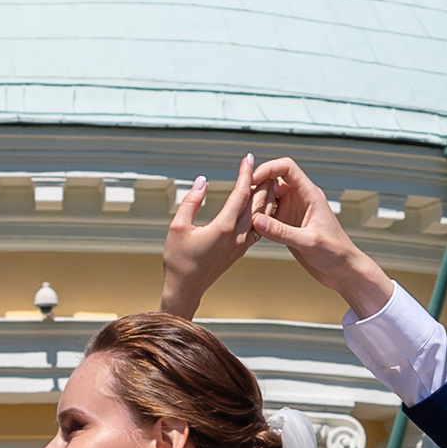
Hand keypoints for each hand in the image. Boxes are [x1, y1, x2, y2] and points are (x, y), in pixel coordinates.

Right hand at [160, 156, 260, 317]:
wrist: (186, 289)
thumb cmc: (178, 260)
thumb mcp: (178, 227)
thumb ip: (191, 202)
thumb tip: (202, 181)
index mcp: (224, 227)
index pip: (241, 194)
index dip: (245, 174)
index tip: (248, 159)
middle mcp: (238, 235)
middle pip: (256, 203)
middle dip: (261, 181)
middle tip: (263, 164)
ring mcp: (241, 244)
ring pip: (260, 216)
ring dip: (265, 197)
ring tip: (268, 181)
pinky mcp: (241, 250)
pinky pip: (257, 228)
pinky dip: (262, 213)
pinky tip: (262, 206)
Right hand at [245, 155, 392, 316]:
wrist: (343, 271)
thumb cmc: (336, 253)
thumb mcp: (308, 242)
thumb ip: (282, 232)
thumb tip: (257, 220)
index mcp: (310, 195)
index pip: (287, 168)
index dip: (269, 169)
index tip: (254, 178)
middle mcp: (300, 199)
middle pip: (273, 180)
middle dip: (258, 186)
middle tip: (244, 200)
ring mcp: (293, 212)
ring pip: (269, 198)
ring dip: (256, 203)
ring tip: (245, 215)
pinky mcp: (287, 225)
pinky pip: (268, 215)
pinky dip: (258, 218)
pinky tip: (251, 227)